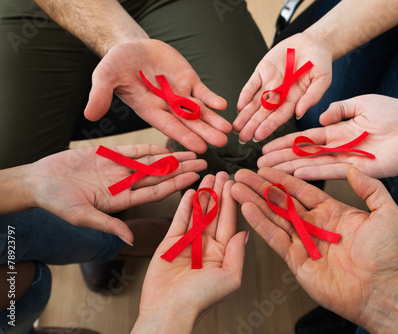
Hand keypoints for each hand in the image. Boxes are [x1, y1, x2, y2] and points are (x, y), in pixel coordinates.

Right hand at [26, 144, 205, 244]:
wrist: (40, 180)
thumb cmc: (57, 202)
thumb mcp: (82, 216)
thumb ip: (108, 225)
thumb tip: (131, 241)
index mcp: (122, 200)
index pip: (155, 192)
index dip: (175, 186)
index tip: (194, 181)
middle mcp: (125, 184)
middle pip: (160, 176)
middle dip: (182, 170)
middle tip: (204, 164)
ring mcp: (119, 169)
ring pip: (152, 162)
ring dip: (172, 157)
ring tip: (193, 153)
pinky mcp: (110, 154)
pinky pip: (135, 150)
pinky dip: (151, 147)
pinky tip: (169, 146)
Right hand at [84, 39, 231, 153]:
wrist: (131, 48)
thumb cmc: (116, 64)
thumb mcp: (105, 76)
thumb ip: (100, 95)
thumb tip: (89, 115)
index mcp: (149, 110)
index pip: (168, 126)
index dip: (183, 136)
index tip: (199, 147)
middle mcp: (168, 107)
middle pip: (189, 122)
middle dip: (205, 131)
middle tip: (221, 142)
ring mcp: (180, 95)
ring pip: (200, 111)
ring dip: (213, 120)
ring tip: (228, 129)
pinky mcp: (189, 81)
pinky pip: (203, 92)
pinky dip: (212, 98)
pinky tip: (223, 105)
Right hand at [132, 172, 247, 332]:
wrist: (169, 309)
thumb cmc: (201, 299)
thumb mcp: (230, 278)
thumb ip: (238, 254)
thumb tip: (246, 233)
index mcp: (223, 254)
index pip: (229, 222)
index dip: (232, 202)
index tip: (235, 184)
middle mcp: (207, 247)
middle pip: (215, 214)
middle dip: (219, 193)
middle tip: (222, 173)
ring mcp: (188, 244)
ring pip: (198, 213)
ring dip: (203, 195)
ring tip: (207, 177)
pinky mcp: (170, 243)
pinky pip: (180, 220)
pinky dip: (185, 206)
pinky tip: (190, 192)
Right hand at [231, 167, 397, 326]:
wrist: (380, 290)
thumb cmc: (386, 255)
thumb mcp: (387, 213)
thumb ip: (371, 188)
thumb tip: (353, 168)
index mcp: (331, 212)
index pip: (301, 190)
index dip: (282, 178)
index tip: (265, 168)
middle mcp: (314, 225)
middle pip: (282, 201)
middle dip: (261, 187)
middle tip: (242, 175)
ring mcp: (303, 242)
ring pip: (274, 217)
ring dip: (254, 202)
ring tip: (236, 188)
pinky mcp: (296, 259)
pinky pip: (275, 238)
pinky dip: (260, 223)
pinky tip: (247, 208)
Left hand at [233, 33, 331, 142]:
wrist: (312, 43)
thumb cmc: (320, 62)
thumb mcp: (322, 79)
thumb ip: (312, 96)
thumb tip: (300, 112)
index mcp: (294, 100)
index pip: (279, 116)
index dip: (269, 126)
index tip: (259, 136)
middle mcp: (280, 95)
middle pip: (264, 113)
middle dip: (252, 125)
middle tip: (242, 137)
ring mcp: (270, 84)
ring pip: (254, 102)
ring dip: (245, 115)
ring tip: (236, 127)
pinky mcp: (262, 71)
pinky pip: (251, 84)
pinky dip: (245, 94)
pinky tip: (239, 106)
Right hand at [258, 94, 397, 178]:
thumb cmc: (397, 116)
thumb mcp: (364, 103)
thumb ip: (341, 108)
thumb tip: (321, 116)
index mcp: (337, 132)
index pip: (305, 138)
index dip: (285, 142)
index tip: (266, 146)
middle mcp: (337, 148)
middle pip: (302, 154)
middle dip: (280, 159)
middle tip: (258, 164)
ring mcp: (345, 160)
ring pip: (312, 165)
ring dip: (289, 169)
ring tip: (269, 173)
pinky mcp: (357, 171)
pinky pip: (330, 172)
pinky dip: (312, 173)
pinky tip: (295, 175)